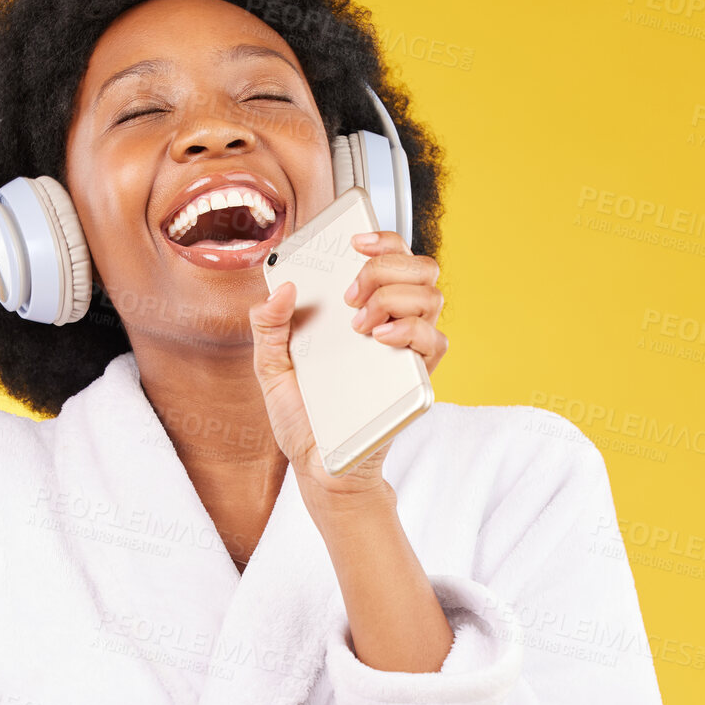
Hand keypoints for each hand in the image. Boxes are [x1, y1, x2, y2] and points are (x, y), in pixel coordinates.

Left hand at [249, 230, 447, 499]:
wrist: (318, 465)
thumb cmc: (303, 416)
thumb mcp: (270, 367)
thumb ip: (268, 326)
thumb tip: (284, 288)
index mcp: (360, 311)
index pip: (389, 258)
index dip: (382, 239)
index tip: (354, 240)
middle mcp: (391, 323)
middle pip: (420, 268)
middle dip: (386, 266)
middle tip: (350, 294)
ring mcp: (407, 350)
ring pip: (432, 296)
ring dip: (395, 296)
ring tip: (359, 324)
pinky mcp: (417, 379)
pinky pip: (437, 341)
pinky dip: (409, 330)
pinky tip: (379, 338)